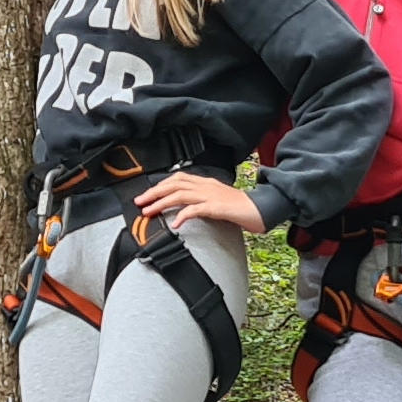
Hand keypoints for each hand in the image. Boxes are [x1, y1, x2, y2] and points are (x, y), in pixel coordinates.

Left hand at [132, 171, 263, 233]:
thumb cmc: (241, 208)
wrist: (262, 209)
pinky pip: (196, 209)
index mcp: (205, 183)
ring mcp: (211, 195)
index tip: (147, 195)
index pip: (177, 178)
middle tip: (140, 202)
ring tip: (149, 212)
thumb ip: (201, 202)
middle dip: (154, 192)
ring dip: (161, 202)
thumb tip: (183, 210)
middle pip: (174, 184)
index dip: (160, 185)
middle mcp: (206, 186)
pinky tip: (175, 223)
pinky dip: (183, 215)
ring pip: (180, 194)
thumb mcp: (217, 202)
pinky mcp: (217, 207)